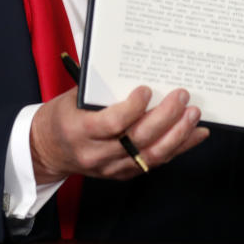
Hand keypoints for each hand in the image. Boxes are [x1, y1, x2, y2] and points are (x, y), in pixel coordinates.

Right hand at [29, 86, 208, 182]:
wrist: (47, 150)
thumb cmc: (62, 116)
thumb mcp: (73, 98)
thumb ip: (102, 90)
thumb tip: (138, 70)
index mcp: (79, 130)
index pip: (111, 124)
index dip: (132, 108)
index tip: (147, 90)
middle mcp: (96, 154)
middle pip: (137, 140)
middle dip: (165, 117)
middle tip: (182, 96)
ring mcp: (111, 167)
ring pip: (151, 155)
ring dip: (178, 135)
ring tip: (194, 115)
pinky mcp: (123, 173)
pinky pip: (154, 162)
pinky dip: (178, 147)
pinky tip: (195, 134)